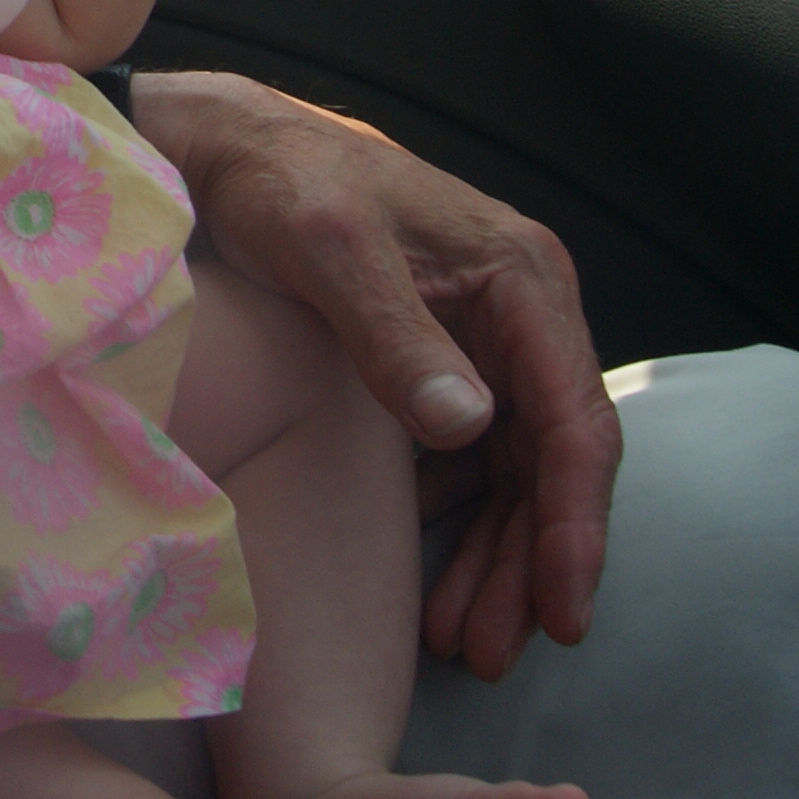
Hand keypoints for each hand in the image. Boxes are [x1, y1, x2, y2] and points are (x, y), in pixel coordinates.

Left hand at [134, 71, 617, 677]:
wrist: (225, 145)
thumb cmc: (283, 181)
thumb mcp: (332, 251)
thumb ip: (394, 336)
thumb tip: (468, 427)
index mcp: (522, 280)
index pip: (572, 424)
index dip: (573, 526)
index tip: (564, 612)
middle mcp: (519, 313)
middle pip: (548, 464)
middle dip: (529, 565)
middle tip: (493, 653)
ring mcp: (482, 339)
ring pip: (510, 472)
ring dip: (493, 556)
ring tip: (463, 641)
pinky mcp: (437, 359)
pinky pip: (466, 458)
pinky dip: (454, 519)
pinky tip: (426, 573)